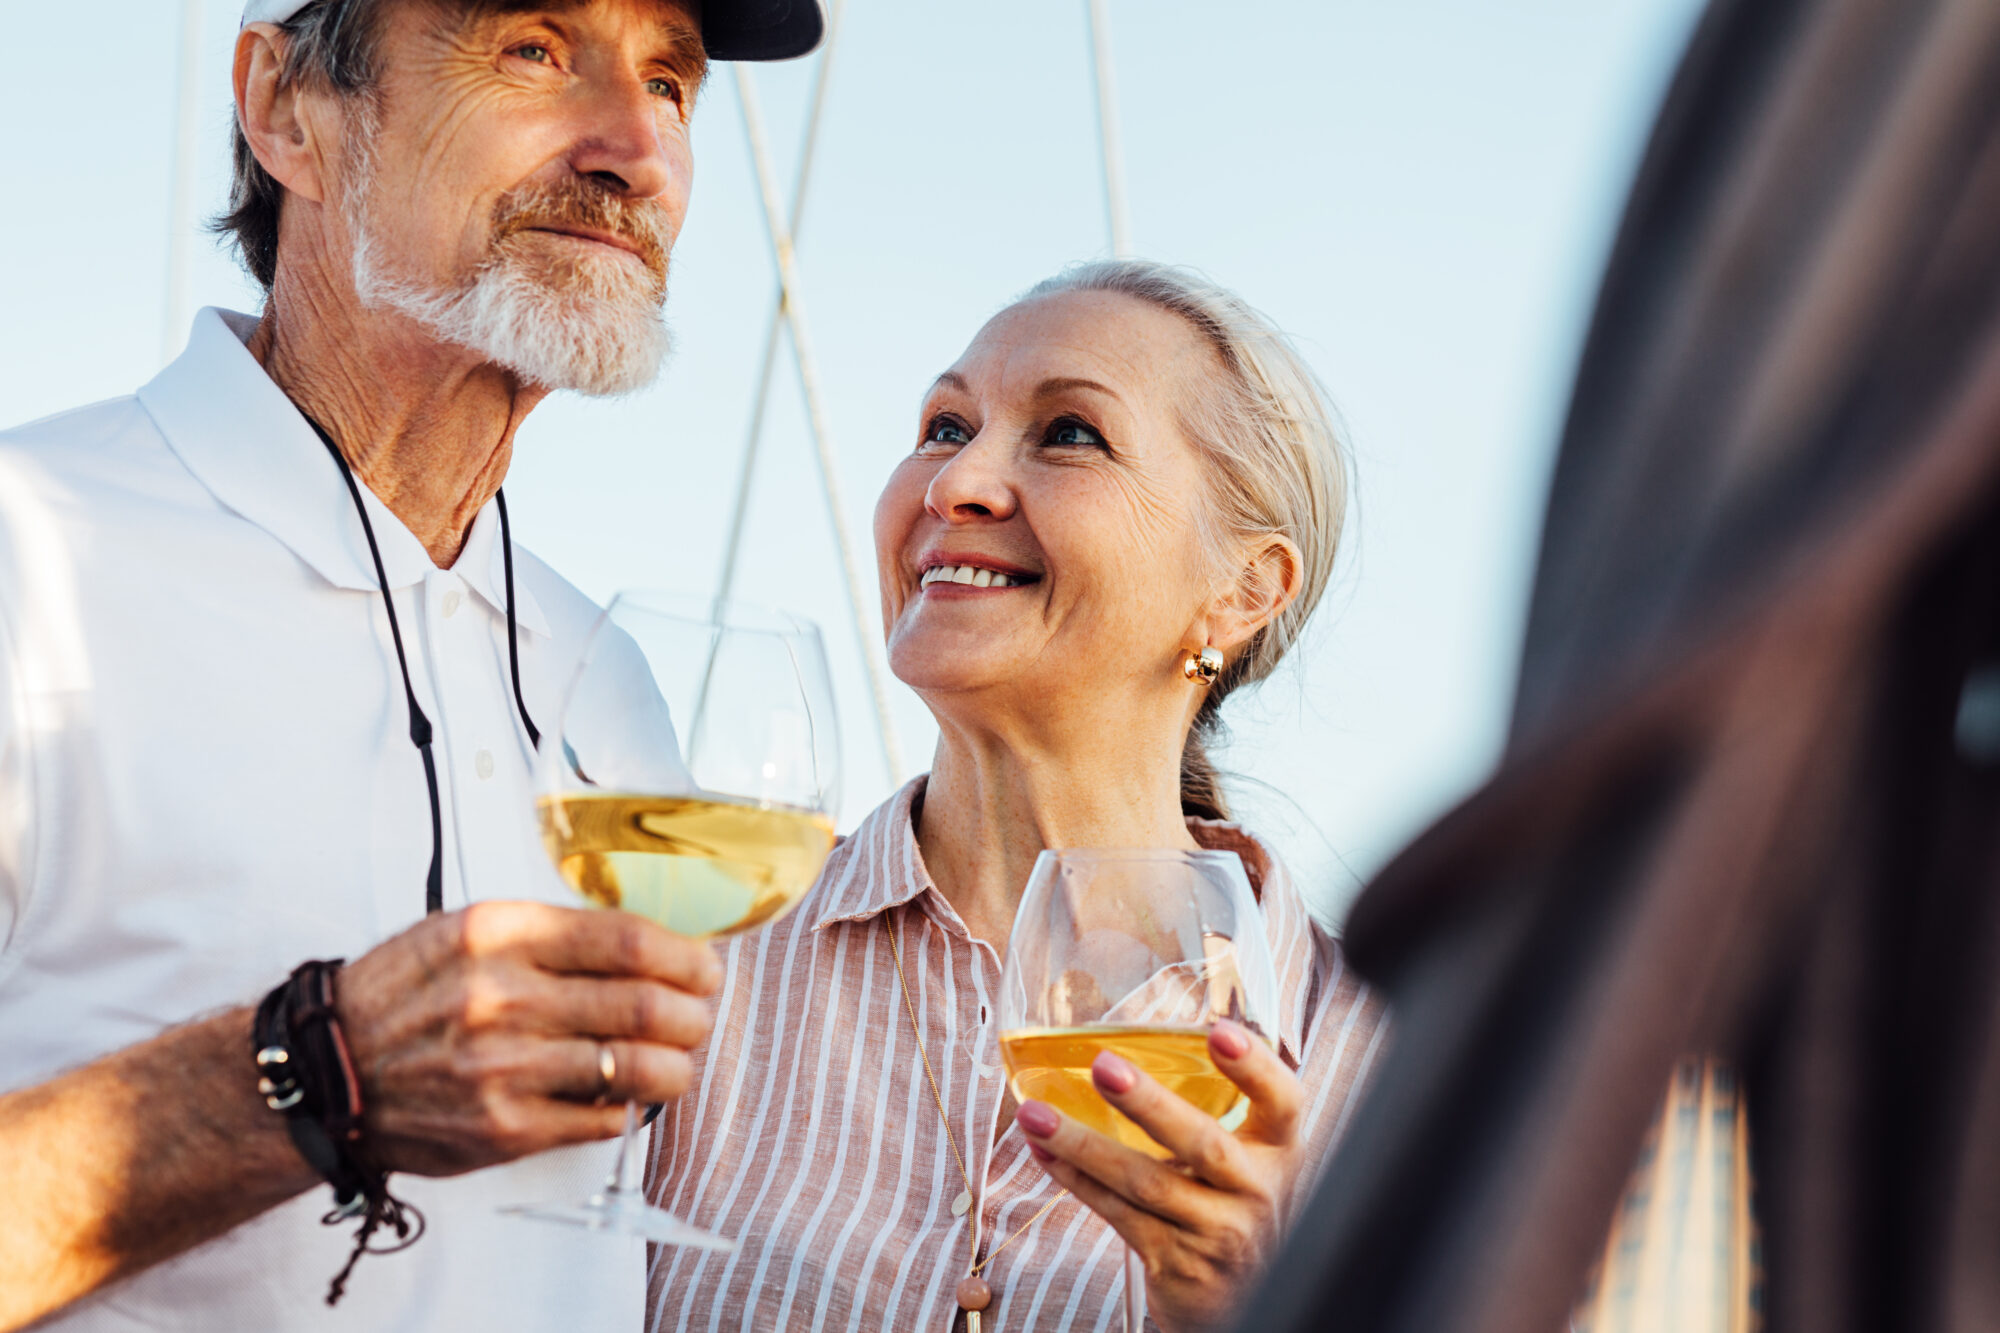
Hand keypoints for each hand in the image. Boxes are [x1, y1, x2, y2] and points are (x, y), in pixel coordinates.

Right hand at [332, 901, 720, 1176]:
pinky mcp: (504, 1129)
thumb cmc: (401, 996)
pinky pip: (602, 1119)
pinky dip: (628, 1109)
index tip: (704, 967)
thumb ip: (551, 935)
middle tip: (699, 1017)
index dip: (684, 956)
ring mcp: (505, 1068)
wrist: (328, 1070)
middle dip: (693, 1014)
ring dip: (676, 1066)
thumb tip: (646, 948)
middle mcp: (503, 998)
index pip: (627, 940)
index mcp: (499, 935)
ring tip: (677, 1062)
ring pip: (635, 1068)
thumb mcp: (465, 932)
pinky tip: (625, 1097)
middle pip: (645, 1005)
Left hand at [1014, 1020, 1300, 1332]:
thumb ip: (1220, 1114)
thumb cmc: (1232, 1209)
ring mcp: (1217, 1232)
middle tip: (1102, 1067)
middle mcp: (1256, 1192)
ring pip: (1145, 1181)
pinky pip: (1118, 1213)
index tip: (1218, 1031)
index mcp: (1278, 1152)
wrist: (1239, 1302)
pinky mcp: (1177, 1262)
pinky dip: (1077, 1179)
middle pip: (1204, 1142)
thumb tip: (1138, 1044)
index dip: (1255, 1066)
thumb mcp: (1248, 1164)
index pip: (1283, 1102)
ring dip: (1083, 1144)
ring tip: (1035, 1114)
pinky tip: (1046, 1152)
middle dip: (1149, 1103)